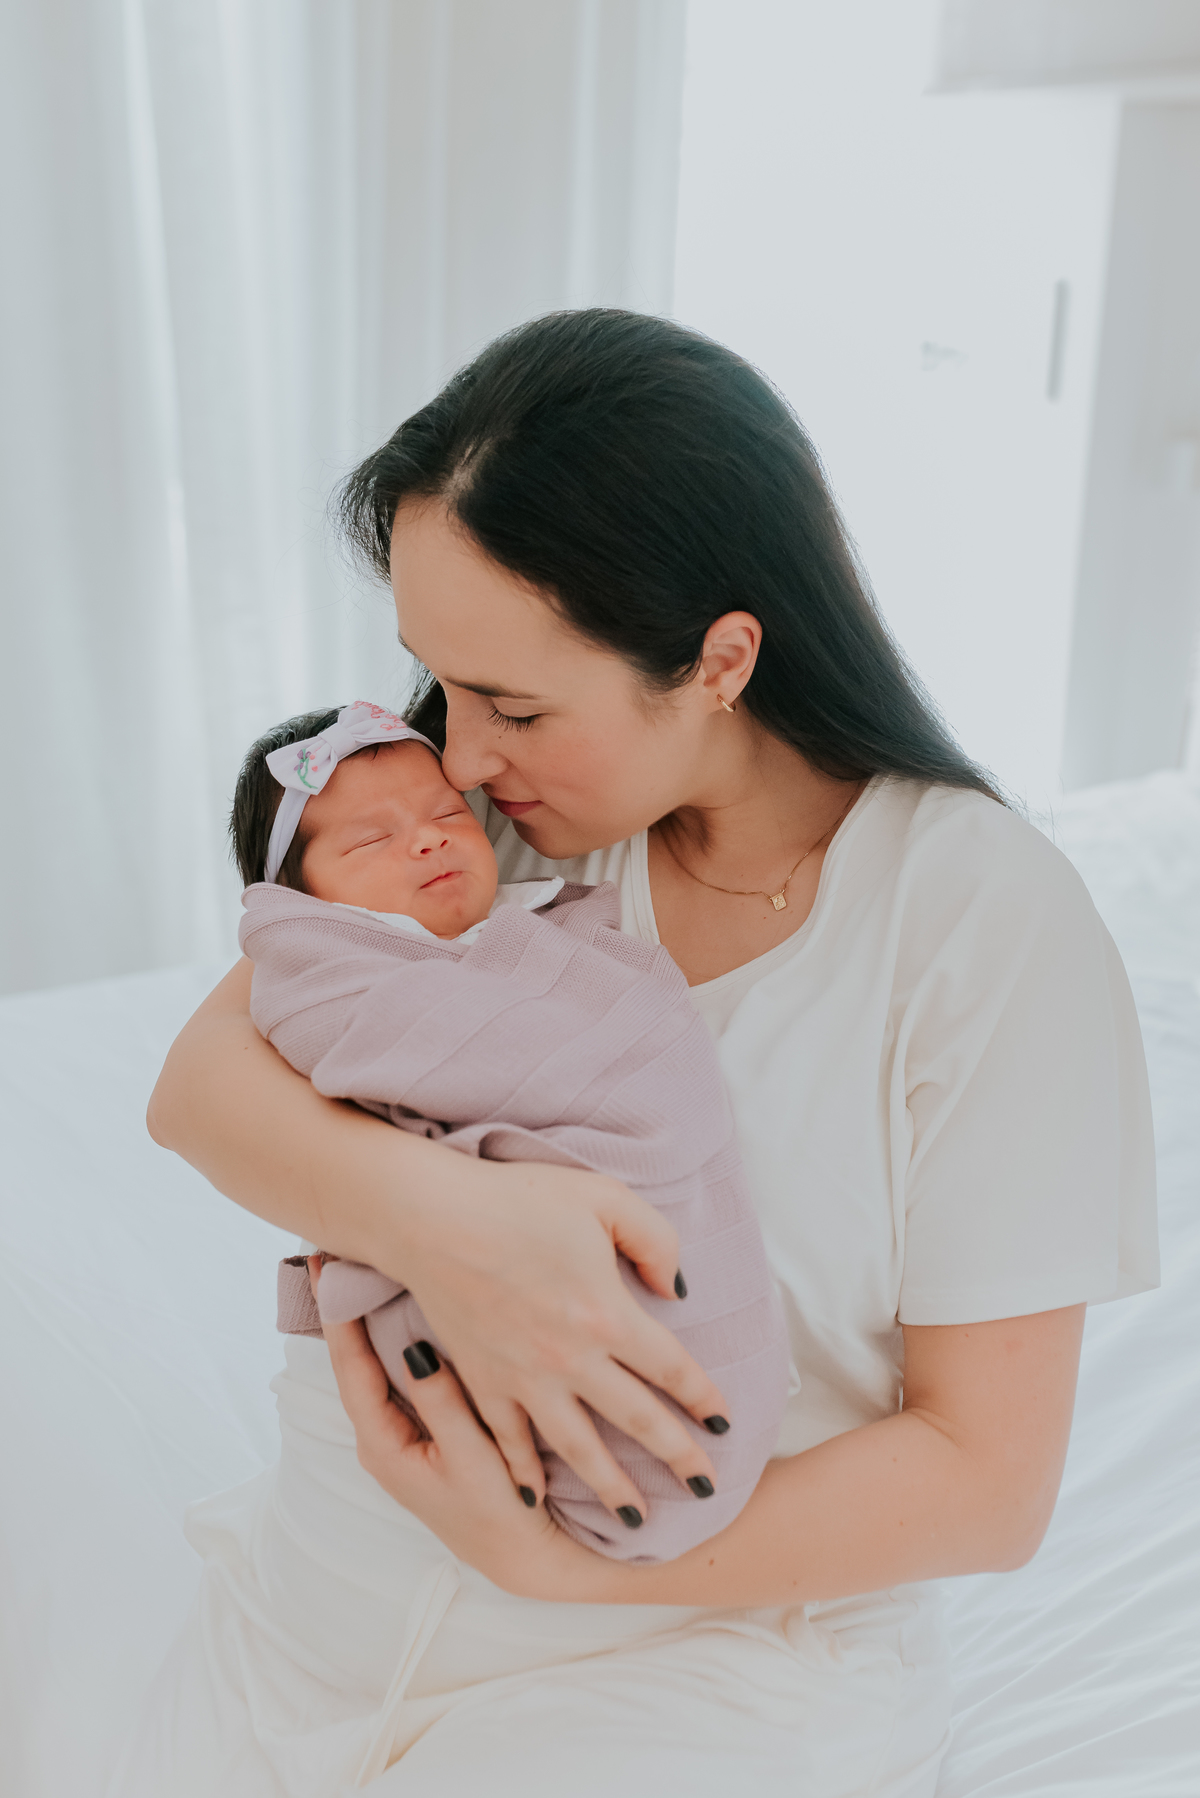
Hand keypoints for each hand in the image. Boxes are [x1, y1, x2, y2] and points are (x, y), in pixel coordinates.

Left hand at [316, 1262, 620, 1601]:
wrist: (527, 1557)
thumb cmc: (502, 1513)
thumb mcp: (472, 1458)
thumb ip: (441, 1403)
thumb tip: (411, 1345)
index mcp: (384, 1446)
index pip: (351, 1368)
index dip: (338, 1317)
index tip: (329, 1269)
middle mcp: (384, 1439)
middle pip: (357, 1362)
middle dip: (349, 1310)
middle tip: (342, 1254)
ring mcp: (403, 1436)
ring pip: (379, 1366)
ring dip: (372, 1321)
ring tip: (365, 1269)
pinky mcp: (425, 1431)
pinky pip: (402, 1375)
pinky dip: (398, 1339)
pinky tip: (407, 1309)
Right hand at [393, 1160, 729, 1520]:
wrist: (434, 1218)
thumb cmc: (520, 1200)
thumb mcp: (606, 1200)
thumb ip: (656, 1242)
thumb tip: (677, 1290)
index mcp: (608, 1314)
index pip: (672, 1368)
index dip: (703, 1399)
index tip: (725, 1424)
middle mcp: (572, 1358)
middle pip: (637, 1419)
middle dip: (677, 1457)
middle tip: (706, 1489)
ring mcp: (525, 1377)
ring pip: (579, 1446)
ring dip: (611, 1486)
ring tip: (635, 1518)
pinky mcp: (483, 1380)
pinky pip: (509, 1439)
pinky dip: (524, 1470)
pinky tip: (537, 1495)